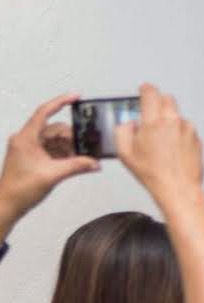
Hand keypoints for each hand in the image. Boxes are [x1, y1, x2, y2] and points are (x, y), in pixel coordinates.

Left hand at [0, 94, 99, 232]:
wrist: (7, 205)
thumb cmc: (21, 189)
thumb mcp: (53, 175)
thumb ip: (77, 166)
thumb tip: (95, 163)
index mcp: (26, 138)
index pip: (44, 112)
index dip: (60, 102)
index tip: (76, 97)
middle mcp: (25, 140)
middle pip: (54, 129)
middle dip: (71, 137)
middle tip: (87, 146)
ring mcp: (28, 148)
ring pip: (54, 140)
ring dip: (68, 148)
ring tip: (80, 159)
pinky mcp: (31, 157)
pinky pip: (51, 149)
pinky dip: (63, 154)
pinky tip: (73, 163)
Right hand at [114, 84, 203, 205]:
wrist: (178, 188)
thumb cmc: (153, 174)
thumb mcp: (125, 153)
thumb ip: (122, 132)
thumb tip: (128, 124)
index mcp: (154, 122)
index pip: (151, 94)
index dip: (146, 89)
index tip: (144, 89)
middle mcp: (173, 122)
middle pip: (167, 99)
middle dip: (158, 102)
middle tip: (151, 114)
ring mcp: (188, 129)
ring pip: (177, 115)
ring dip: (169, 120)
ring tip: (161, 140)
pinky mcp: (197, 138)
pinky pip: (186, 129)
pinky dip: (179, 133)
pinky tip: (172, 148)